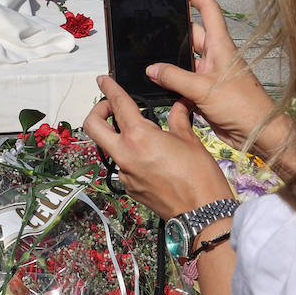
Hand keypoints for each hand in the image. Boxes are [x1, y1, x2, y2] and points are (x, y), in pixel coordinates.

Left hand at [83, 76, 231, 220]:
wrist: (202, 214)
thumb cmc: (200, 176)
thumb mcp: (190, 140)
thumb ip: (178, 119)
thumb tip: (178, 104)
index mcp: (139, 136)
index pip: (118, 104)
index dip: (109, 88)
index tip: (103, 80)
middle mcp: (125, 154)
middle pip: (93, 126)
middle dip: (97, 111)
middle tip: (111, 106)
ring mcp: (124, 173)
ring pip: (108, 147)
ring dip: (117, 136)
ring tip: (141, 135)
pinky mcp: (129, 188)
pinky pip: (123, 165)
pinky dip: (131, 156)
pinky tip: (151, 158)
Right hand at [148, 0, 295, 171]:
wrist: (257, 134)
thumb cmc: (242, 106)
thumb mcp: (203, 89)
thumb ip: (175, 77)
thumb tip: (151, 69)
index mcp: (221, 47)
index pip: (209, 11)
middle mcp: (216, 57)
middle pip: (191, 35)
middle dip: (174, 28)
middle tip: (151, 20)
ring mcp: (210, 75)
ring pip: (185, 60)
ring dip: (170, 59)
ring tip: (147, 51)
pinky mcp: (205, 93)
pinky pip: (184, 81)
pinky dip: (171, 81)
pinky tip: (156, 82)